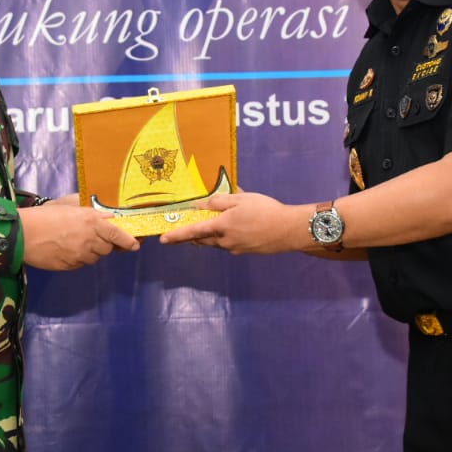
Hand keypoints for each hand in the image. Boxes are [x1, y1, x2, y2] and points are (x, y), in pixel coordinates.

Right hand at [19, 202, 139, 270]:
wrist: (23, 233)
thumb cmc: (45, 215)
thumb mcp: (69, 207)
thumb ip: (89, 212)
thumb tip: (105, 216)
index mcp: (91, 221)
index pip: (118, 233)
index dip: (128, 240)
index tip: (135, 245)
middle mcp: (89, 240)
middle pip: (107, 248)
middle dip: (104, 244)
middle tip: (92, 237)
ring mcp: (80, 255)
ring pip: (94, 258)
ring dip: (90, 252)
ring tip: (74, 242)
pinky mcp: (70, 266)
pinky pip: (80, 264)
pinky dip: (78, 258)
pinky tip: (65, 250)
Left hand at [157, 192, 305, 254]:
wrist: (288, 230)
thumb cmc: (265, 210)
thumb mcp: (241, 199)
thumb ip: (219, 201)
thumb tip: (200, 205)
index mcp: (222, 226)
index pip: (193, 231)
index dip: (177, 235)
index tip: (163, 239)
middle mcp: (225, 241)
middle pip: (202, 240)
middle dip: (189, 238)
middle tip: (178, 234)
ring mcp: (235, 249)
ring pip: (214, 243)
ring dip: (206, 238)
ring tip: (204, 228)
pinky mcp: (244, 252)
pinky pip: (227, 245)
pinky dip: (221, 239)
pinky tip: (229, 230)